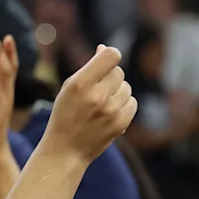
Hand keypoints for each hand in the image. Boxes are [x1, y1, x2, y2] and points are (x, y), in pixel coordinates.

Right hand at [42, 45, 136, 164]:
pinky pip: (132, 102)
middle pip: (119, 72)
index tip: (104, 60)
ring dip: (117, 91)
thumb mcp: (69, 87)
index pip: (111, 56)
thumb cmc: (66, 114)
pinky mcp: (121, 123)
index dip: (109, 55)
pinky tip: (110, 111)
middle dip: (110, 76)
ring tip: (102, 102)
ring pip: (126, 87)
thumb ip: (88, 68)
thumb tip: (105, 49)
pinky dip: (124, 104)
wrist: (66, 149)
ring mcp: (111, 111)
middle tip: (98, 87)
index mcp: (80, 83)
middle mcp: (98, 96)